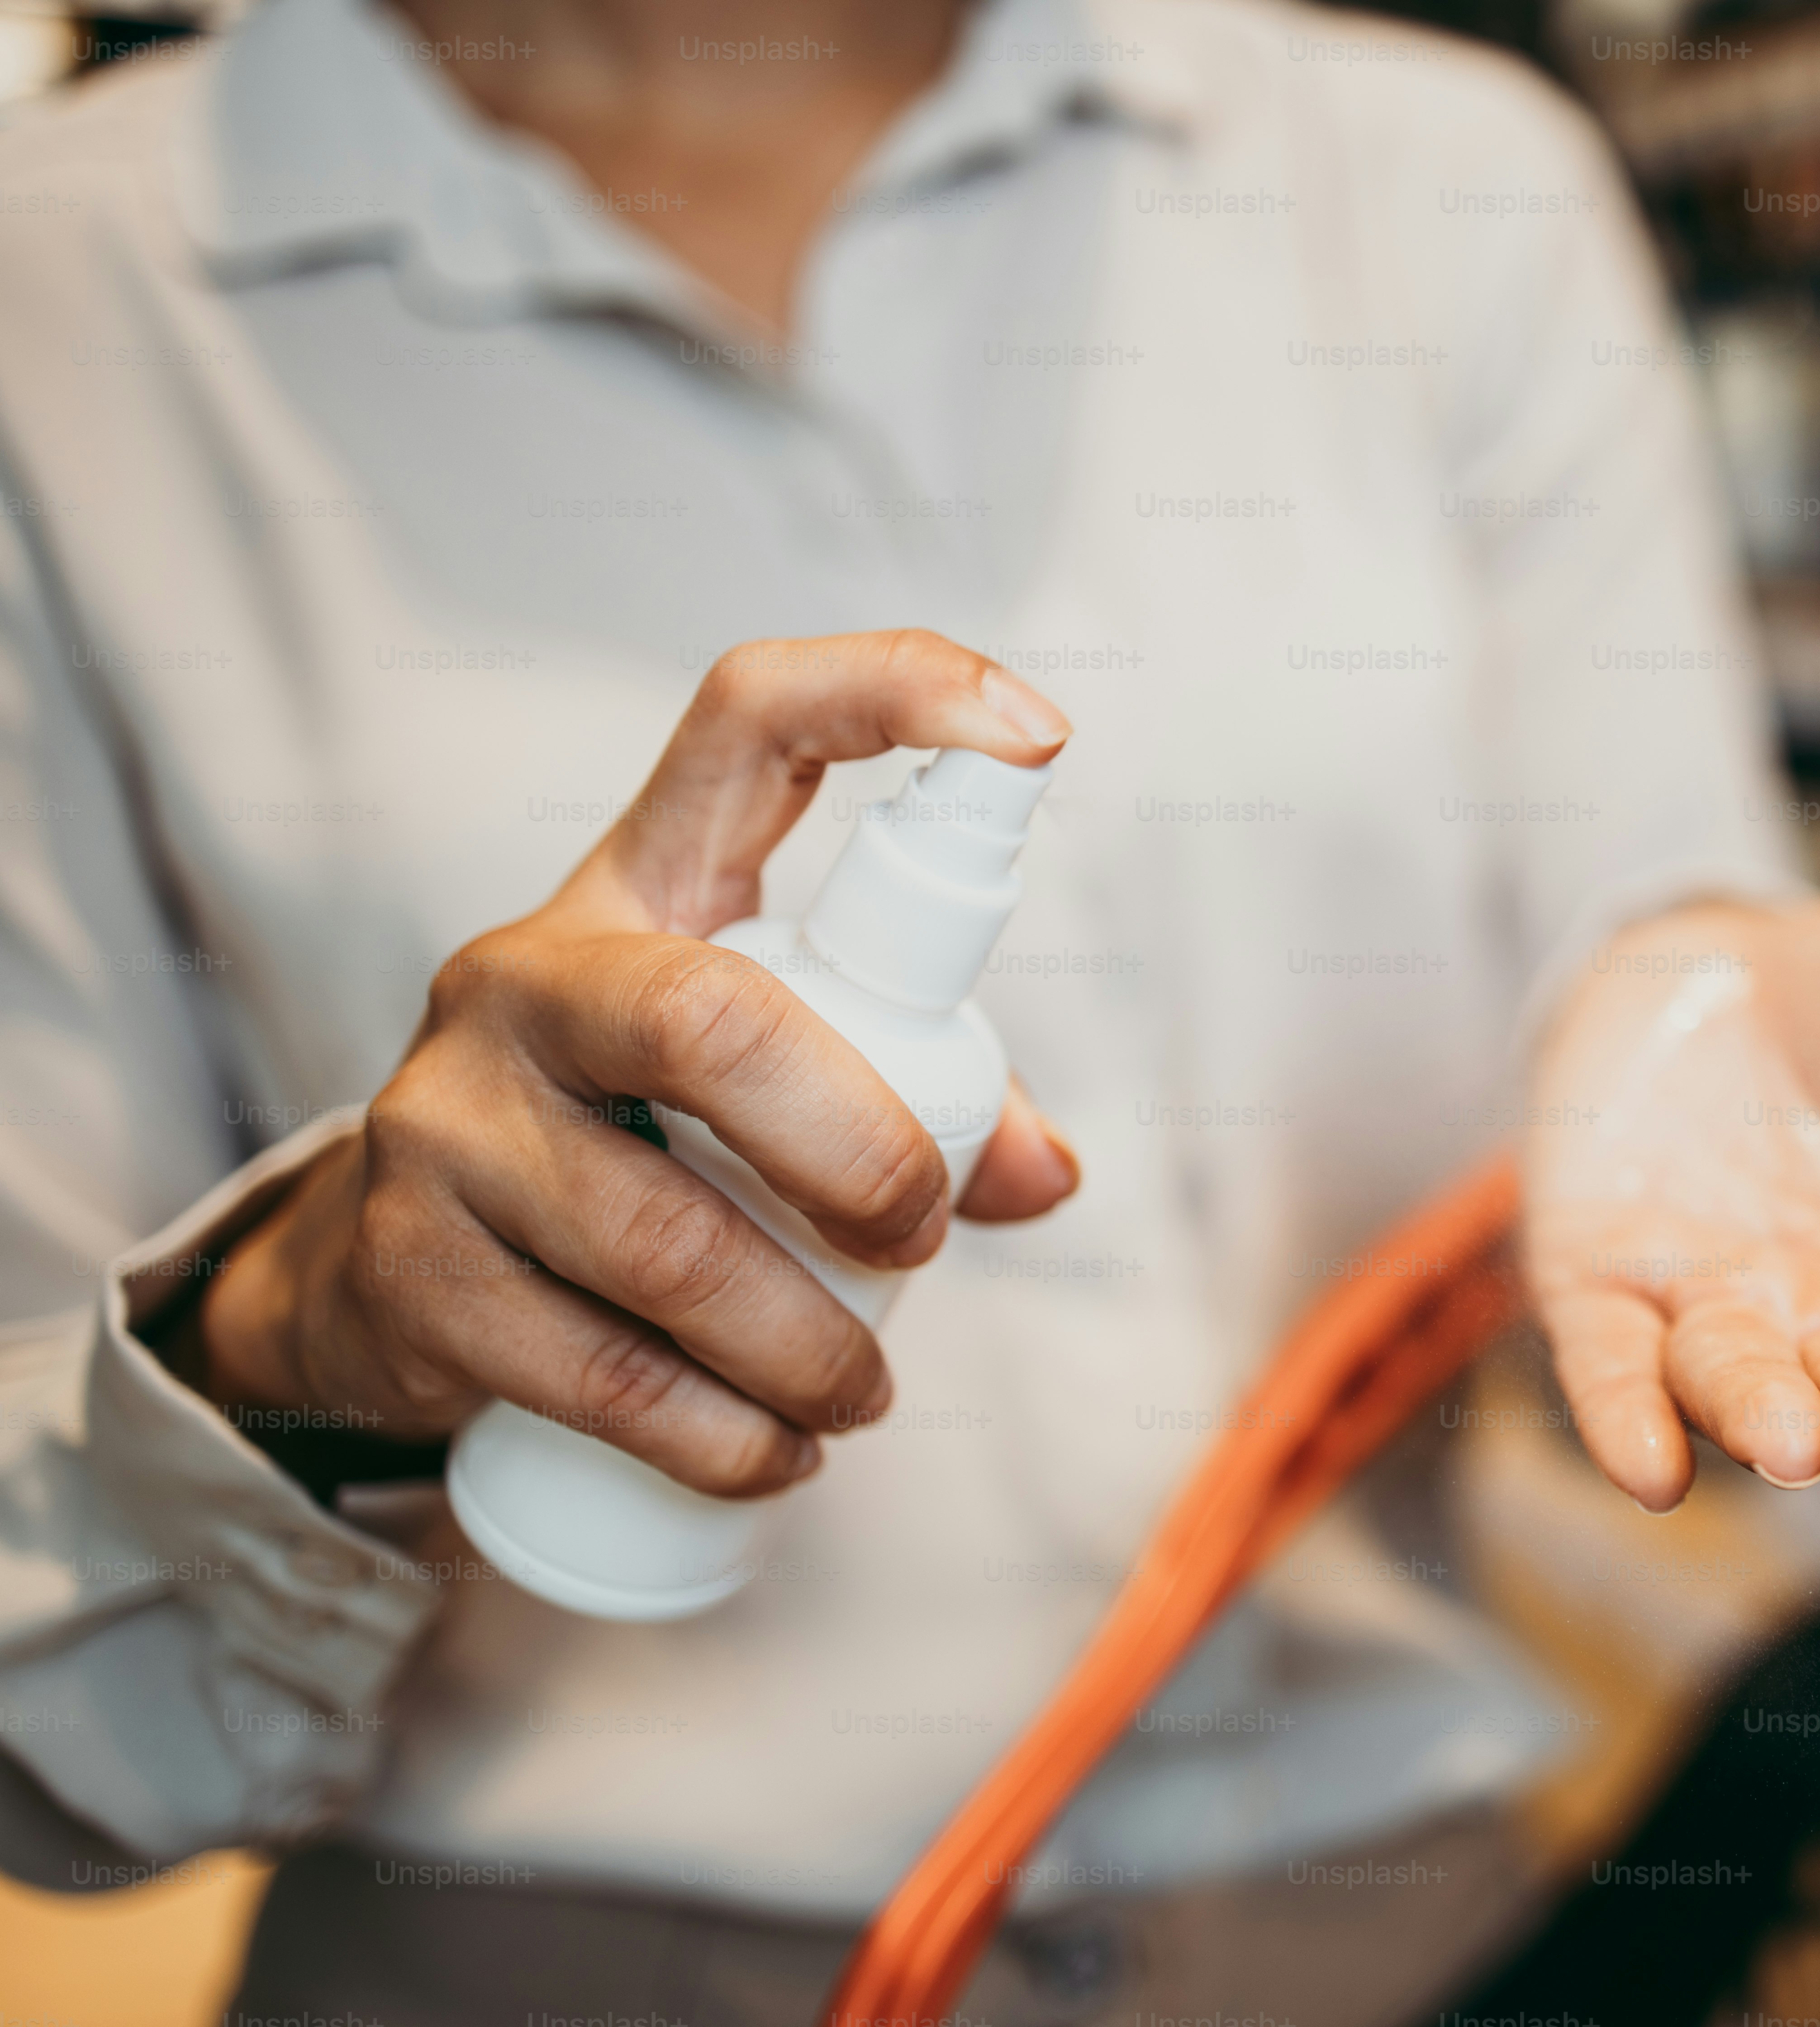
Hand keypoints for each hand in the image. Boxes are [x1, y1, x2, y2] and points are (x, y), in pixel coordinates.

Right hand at [188, 632, 1080, 1495]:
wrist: (380, 1276)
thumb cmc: (626, 1149)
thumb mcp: (757, 1084)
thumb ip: (921, 1095)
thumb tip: (1047, 1171)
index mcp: (640, 890)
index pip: (754, 723)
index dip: (896, 689)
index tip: (1033, 732)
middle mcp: (524, 979)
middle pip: (712, 1021)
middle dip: (863, 1151)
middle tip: (917, 1242)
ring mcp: (447, 1119)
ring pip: (666, 1241)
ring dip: (808, 1348)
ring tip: (858, 1393)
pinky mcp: (409, 1265)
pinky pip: (603, 1373)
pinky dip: (724, 1438)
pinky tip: (770, 1454)